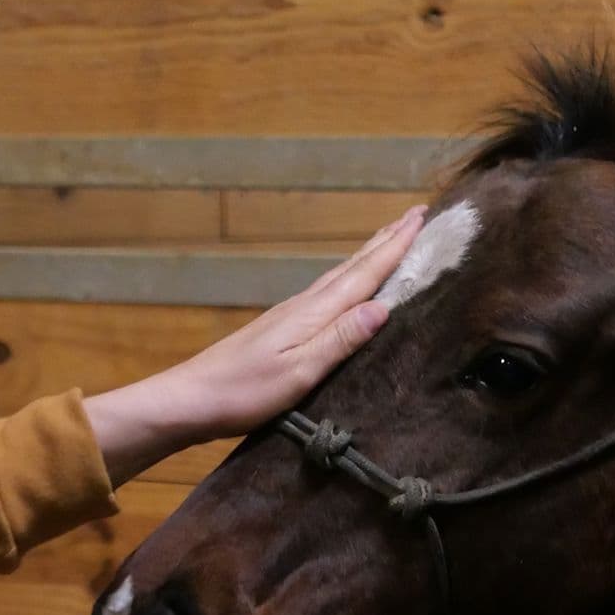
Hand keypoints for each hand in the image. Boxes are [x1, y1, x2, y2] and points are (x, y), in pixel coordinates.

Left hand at [84, 205, 425, 483]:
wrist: (192, 399)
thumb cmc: (244, 391)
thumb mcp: (298, 372)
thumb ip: (339, 340)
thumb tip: (384, 306)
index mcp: (313, 313)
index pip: (364, 273)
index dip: (395, 246)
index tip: (422, 217)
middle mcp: (305, 305)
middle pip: (354, 265)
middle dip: (387, 240)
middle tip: (417, 215)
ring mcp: (292, 314)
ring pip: (341, 276)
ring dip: (370, 255)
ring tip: (392, 238)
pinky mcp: (283, 328)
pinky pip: (329, 292)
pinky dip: (351, 278)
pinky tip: (351, 284)